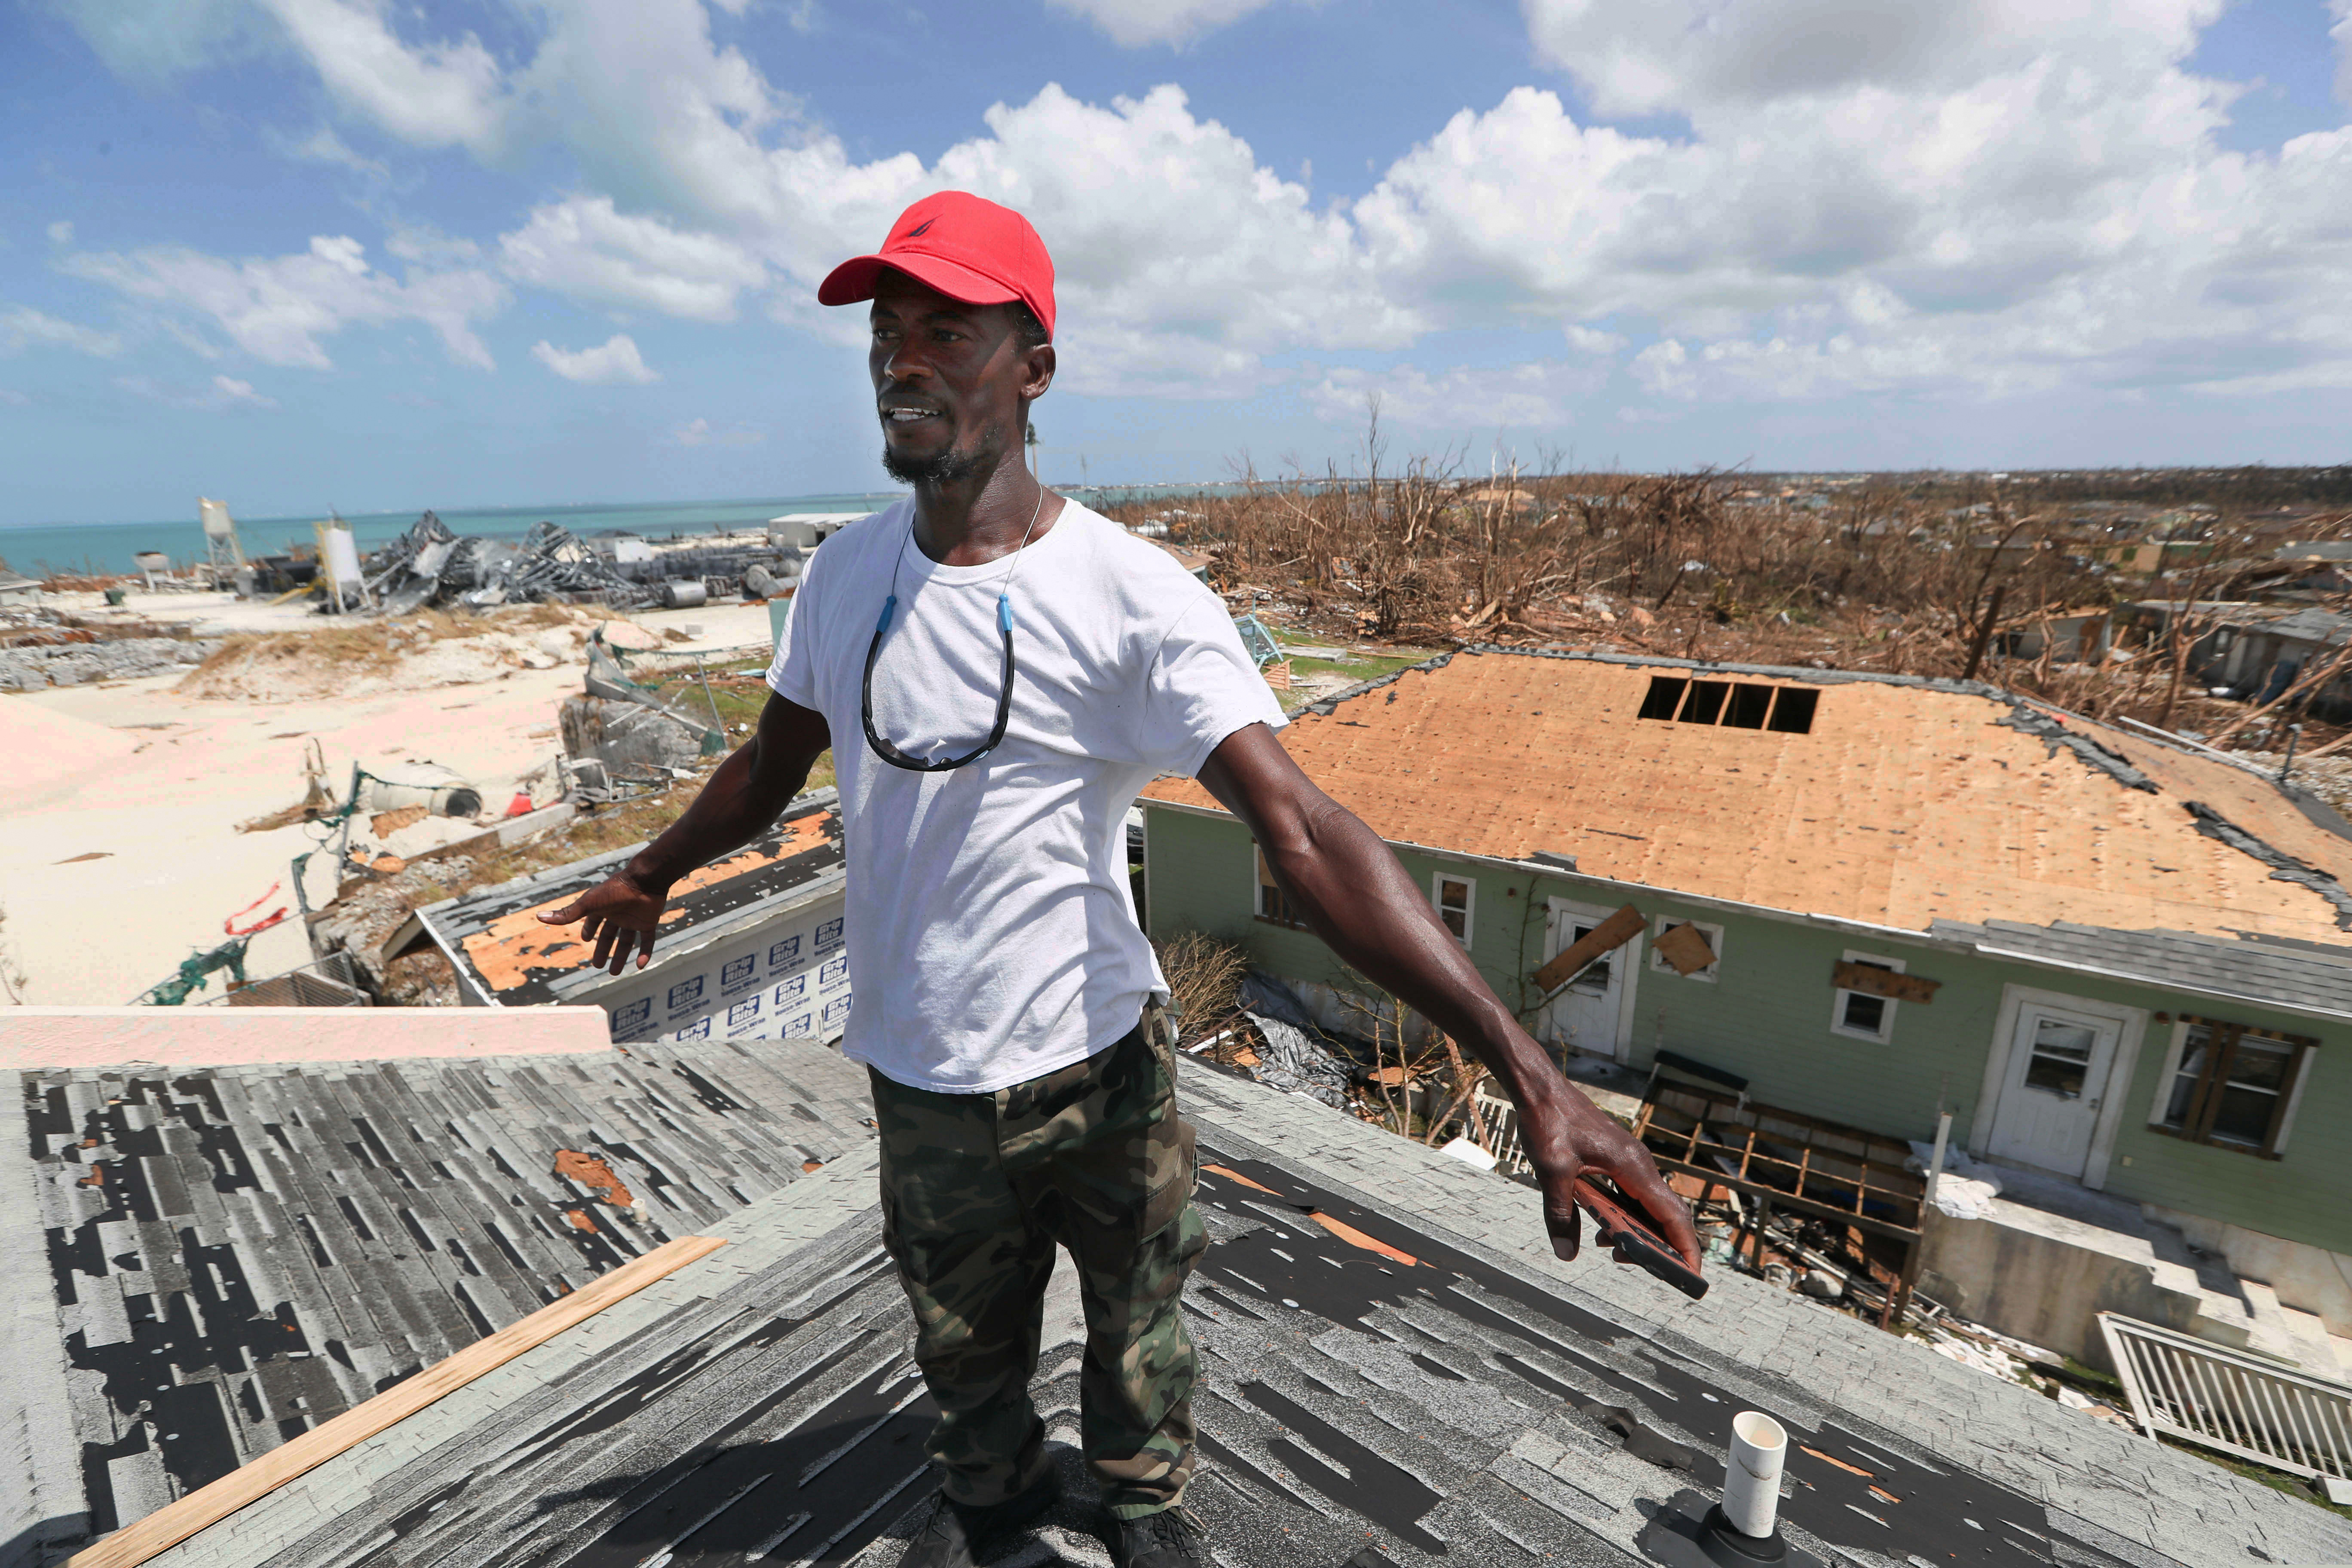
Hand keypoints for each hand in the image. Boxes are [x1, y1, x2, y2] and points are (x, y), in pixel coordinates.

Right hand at [539, 870, 672, 974]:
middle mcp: (618, 913)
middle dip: (603, 950)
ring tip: (614, 973)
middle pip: (609, 935)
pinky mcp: (649, 922)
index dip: (589, 929)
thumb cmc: (614, 890)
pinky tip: (640, 966)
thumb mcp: (588, 904)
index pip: (594, 921)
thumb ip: (567, 914)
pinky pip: (648, 940)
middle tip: (598, 966)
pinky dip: (645, 953)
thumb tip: (539, 916)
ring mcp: (634, 918)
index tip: (585, 940)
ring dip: (621, 956)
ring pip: (628, 941)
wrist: (644, 881)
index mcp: (603, 907)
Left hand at [1521, 1083, 1702, 1274]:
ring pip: (1647, 1205)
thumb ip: (1560, 1214)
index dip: (1685, 1247)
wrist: (1539, 1087)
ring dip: (1636, 1231)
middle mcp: (1638, 1164)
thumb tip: (1565, 1252)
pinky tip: (1601, 1225)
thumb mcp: (1551, 1171)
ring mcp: (1629, 1161)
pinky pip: (1631, 1195)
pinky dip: (1623, 1215)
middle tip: (1630, 1263)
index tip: (1692, 1274)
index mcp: (1633, 1166)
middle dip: (1658, 1245)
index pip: (1672, 1215)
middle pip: (1664, 1214)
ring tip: (1609, 1246)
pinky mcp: (1616, 1160)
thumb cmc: (1548, 1120)